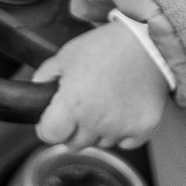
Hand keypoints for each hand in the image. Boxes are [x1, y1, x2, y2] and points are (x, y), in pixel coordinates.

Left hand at [32, 21, 169, 150]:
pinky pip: (124, 143)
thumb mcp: (68, 53)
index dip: (48, 125)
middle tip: (84, 101)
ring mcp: (119, 128)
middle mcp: (94, 122)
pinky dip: (122, 130)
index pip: (48, 135)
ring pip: (99, 143)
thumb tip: (37, 92)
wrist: (149, 42)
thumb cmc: (108, 45)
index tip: (55, 116)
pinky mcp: (141, 130)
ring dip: (98, 128)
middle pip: (73, 143)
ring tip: (107, 98)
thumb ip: (46, 75)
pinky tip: (124, 106)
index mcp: (73, 104)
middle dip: (74, 127)